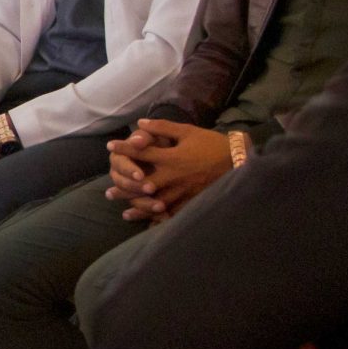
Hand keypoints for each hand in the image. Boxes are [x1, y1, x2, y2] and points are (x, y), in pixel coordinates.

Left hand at [104, 119, 233, 221]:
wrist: (239, 161)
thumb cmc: (212, 144)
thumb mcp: (187, 132)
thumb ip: (162, 128)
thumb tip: (139, 125)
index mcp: (171, 157)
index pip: (141, 153)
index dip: (123, 149)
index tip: (109, 147)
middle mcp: (173, 176)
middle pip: (142, 184)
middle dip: (124, 188)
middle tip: (109, 192)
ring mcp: (182, 191)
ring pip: (155, 202)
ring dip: (139, 207)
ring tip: (124, 212)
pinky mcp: (192, 201)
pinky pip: (173, 212)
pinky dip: (160, 218)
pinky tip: (150, 223)